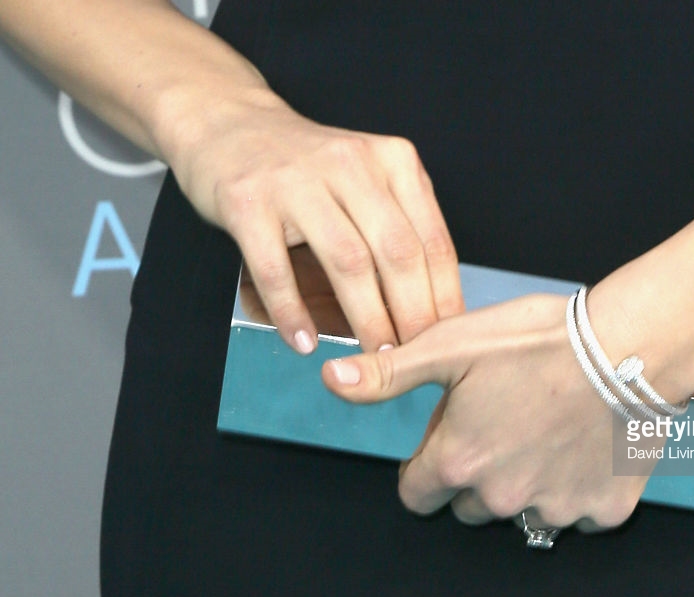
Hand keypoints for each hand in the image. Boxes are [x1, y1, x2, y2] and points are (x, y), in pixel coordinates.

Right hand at [167, 91, 462, 352]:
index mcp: (392, 161)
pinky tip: (304, 342)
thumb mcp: (368, 178)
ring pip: (347, 261)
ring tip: (375, 359)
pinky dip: (292, 311)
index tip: (448, 339)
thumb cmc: (308, 168)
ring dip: (366, 318)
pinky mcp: (247, 202)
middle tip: (416, 358)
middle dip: (413, 314)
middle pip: (397, 253)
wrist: (227, 122)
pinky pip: (275, 268)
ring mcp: (297, 182)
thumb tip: (435, 303)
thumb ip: (401, 224)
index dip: (444, 296)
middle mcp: (350, 166)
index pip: (432, 239)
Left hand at [321, 294, 654, 530]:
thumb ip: (390, 372)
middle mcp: (502, 498)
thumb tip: (333, 380)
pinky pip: (577, 513)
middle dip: (477, 474)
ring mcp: (555, 509)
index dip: (425, 465)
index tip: (448, 440)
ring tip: (547, 429)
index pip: (416, 494)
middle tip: (504, 423)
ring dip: (527, 482)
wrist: (631, 346)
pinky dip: (577, 488)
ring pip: (523, 511)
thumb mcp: (454, 344)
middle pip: (469, 507)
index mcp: (458, 461)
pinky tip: (584, 447)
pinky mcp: (602, 510)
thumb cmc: (541, 341)